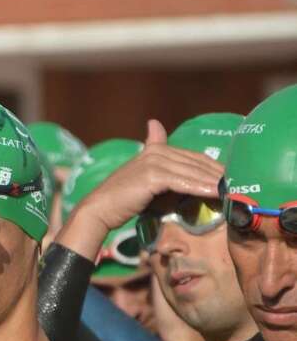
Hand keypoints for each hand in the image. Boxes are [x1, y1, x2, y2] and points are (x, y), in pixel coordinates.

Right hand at [56, 120, 223, 262]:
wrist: (100, 209)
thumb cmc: (123, 198)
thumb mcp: (144, 178)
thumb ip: (158, 163)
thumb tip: (158, 131)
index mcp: (156, 149)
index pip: (194, 157)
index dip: (213, 167)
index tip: (230, 179)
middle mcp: (156, 151)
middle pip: (197, 162)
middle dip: (218, 174)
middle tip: (239, 186)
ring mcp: (154, 161)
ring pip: (193, 172)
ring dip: (214, 182)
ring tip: (233, 191)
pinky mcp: (153, 175)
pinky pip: (183, 182)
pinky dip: (201, 188)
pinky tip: (215, 194)